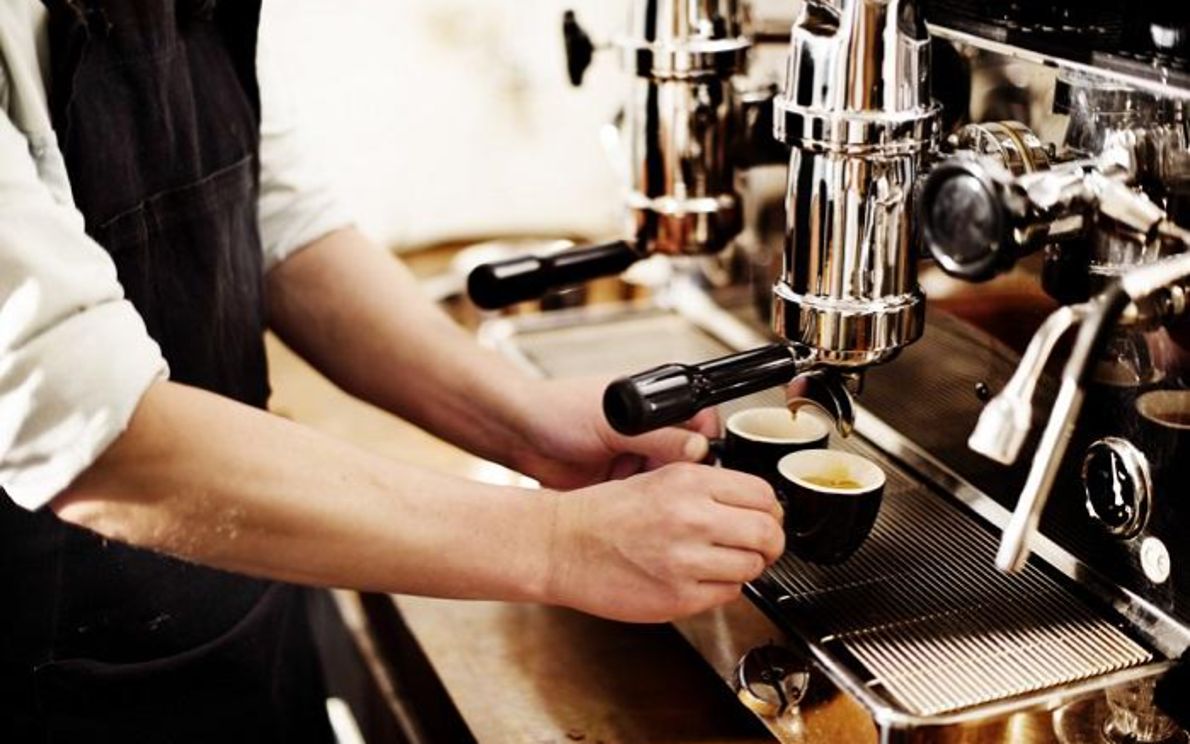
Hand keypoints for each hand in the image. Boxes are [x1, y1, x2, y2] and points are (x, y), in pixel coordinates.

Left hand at [514, 377, 718, 489]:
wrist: (519, 436)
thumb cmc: (557, 410)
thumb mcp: (613, 424)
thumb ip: (657, 437)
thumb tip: (699, 449)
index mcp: (655, 404)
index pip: (702, 424)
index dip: (705, 447)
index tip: (697, 467)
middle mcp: (649, 431)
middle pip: (690, 459)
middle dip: (681, 477)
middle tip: (665, 486)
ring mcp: (635, 458)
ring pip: (669, 484)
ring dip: (659, 493)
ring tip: (641, 495)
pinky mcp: (621, 484)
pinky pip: (645, 499)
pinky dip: (641, 507)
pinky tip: (628, 506)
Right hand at [544, 462, 784, 622]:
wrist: (560, 546)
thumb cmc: (601, 514)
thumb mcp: (657, 478)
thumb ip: (706, 488)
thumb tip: (751, 504)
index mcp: (688, 481)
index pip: (763, 495)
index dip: (770, 510)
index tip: (764, 517)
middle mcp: (692, 518)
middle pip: (768, 533)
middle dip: (769, 542)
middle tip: (758, 545)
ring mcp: (686, 560)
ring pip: (752, 567)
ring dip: (744, 567)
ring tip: (719, 562)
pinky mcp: (678, 597)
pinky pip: (727, 594)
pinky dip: (721, 589)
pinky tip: (697, 578)